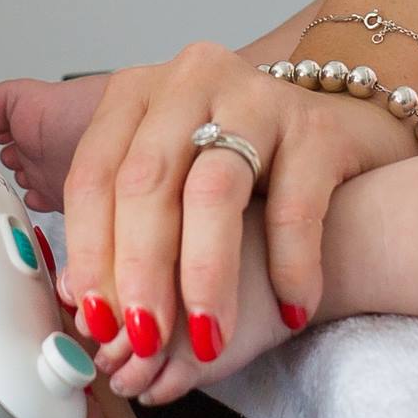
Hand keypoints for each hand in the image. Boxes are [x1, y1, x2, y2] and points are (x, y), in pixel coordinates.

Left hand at [0, 42, 413, 397]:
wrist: (341, 132)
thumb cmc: (241, 167)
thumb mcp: (166, 175)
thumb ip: (118, 223)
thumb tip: (76, 298)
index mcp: (137, 94)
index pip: (95, 173)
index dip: (90, 251)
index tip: (95, 318)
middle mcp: (191, 81)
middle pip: (147, 179)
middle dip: (140, 269)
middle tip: (144, 336)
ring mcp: (257, 96)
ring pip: (214, 189)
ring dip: (205, 272)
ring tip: (207, 334)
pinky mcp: (317, 126)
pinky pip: (296, 203)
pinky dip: (289, 263)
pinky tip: (291, 307)